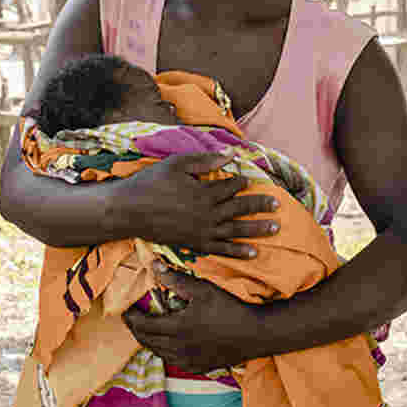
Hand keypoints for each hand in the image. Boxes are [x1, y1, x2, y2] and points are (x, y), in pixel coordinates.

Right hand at [121, 151, 279, 257]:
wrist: (128, 211)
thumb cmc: (151, 183)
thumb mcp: (177, 164)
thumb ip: (206, 160)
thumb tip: (232, 154)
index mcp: (204, 192)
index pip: (230, 187)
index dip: (241, 182)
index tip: (248, 179)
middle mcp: (207, 214)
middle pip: (239, 209)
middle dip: (260, 205)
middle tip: (277, 204)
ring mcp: (202, 231)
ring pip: (236, 230)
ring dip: (257, 229)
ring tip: (275, 228)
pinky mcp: (195, 244)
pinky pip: (222, 249)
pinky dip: (238, 251)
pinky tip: (253, 252)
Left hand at [123, 263, 263, 371]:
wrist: (254, 334)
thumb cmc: (229, 308)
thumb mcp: (203, 290)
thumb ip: (176, 280)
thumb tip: (154, 266)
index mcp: (176, 329)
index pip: (142, 326)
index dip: (131, 318)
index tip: (126, 311)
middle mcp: (177, 348)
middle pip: (147, 341)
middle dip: (136, 330)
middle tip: (132, 319)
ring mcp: (188, 360)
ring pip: (158, 353)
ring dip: (149, 341)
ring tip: (147, 329)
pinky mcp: (198, 367)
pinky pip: (173, 361)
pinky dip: (165, 351)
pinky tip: (169, 344)